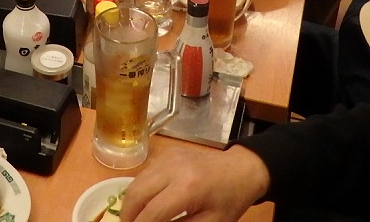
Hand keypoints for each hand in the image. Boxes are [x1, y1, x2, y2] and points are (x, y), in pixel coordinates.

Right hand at [120, 145, 269, 221]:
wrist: (241, 170)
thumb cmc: (228, 201)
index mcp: (188, 188)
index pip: (152, 212)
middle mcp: (173, 168)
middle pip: (137, 193)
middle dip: (128, 214)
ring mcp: (169, 157)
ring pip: (137, 181)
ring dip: (131, 201)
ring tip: (134, 218)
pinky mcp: (168, 153)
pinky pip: (145, 173)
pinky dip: (140, 189)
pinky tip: (146, 201)